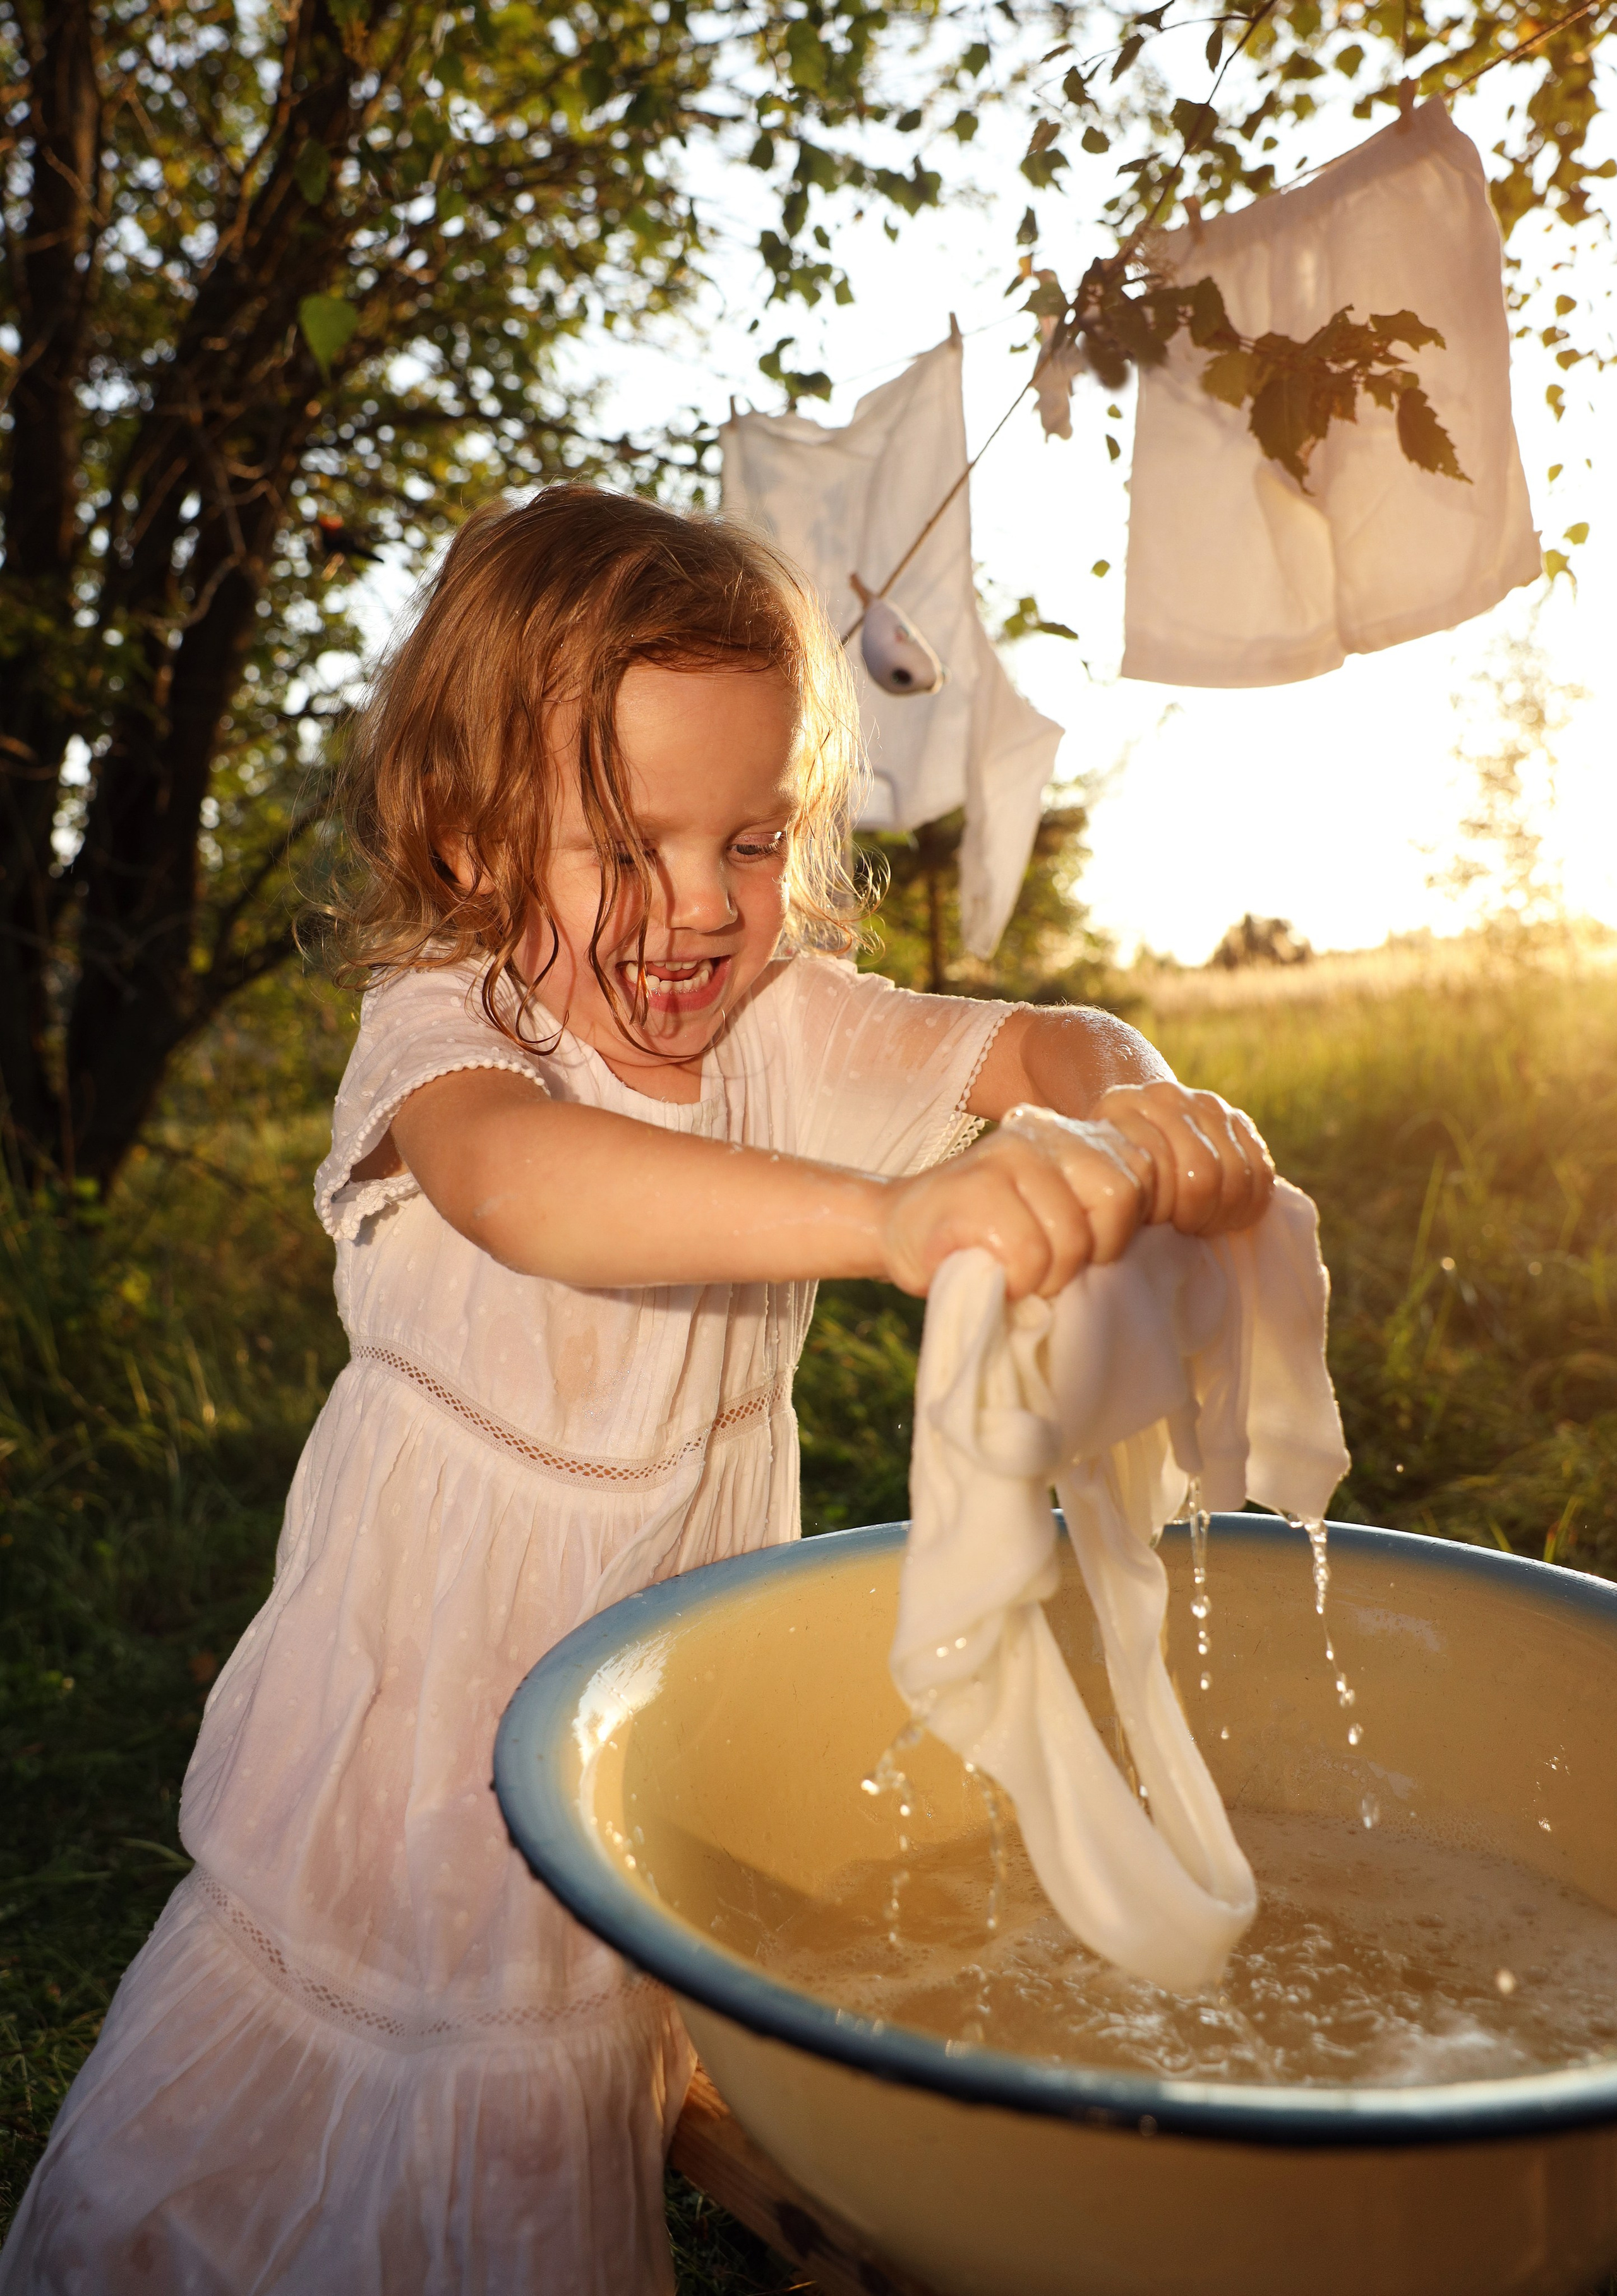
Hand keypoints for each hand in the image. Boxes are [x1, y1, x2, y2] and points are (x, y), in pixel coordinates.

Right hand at [879, 1115, 1145, 1300]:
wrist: (895, 1229)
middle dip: (1096, 1251)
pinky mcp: (977, 1185)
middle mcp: (1047, 1135)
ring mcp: (1010, 1155)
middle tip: (1057, 1267)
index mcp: (1076, 1138)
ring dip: (1050, 1274)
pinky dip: (1018, 1280)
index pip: (1146, 1173)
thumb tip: (1164, 1247)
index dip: (1126, 1228)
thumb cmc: (988, 1239)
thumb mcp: (1057, 1215)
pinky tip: (995, 1272)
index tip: (1091, 1253)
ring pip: (1074, 1234)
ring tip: (1021, 1273)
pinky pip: (1029, 1252)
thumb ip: (1101, 1212)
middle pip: (1121, 1197)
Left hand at [1092, 1081, 1273, 1235]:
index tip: (1153, 1224)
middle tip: (1183, 1227)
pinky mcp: (1237, 1118)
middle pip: (1202, 1175)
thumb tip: (1126, 1230)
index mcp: (1122, 1107)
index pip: (1156, 1171)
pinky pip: (1260, 1170)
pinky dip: (1250, 1203)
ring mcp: (1205, 1103)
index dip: (1160, 1210)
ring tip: (1203, 1224)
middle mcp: (1166, 1097)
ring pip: (1235, 1174)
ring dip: (1223, 1212)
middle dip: (1196, 1214)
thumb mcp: (1098, 1175)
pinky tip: (1230, 1216)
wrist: (1134, 1126)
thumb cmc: (1113, 1169)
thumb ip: (1109, 1191)